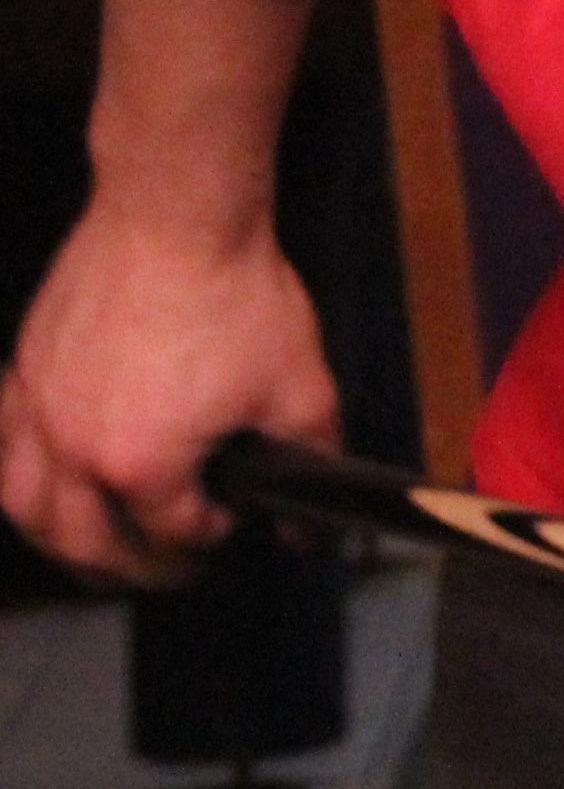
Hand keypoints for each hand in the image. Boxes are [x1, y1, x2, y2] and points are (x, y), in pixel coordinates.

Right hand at [0, 195, 339, 583]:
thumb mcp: (302, 396)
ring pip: (24, 504)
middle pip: (86, 543)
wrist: (175, 218)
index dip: (214, 535)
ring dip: (62, 538)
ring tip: (96, 548)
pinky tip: (49, 478)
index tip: (235, 520)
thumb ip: (307, 470)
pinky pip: (6, 446)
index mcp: (142, 466)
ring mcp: (37, 407)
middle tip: (169, 570)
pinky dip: (24, 477)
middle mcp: (73, 447)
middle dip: (135, 568)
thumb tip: (308, 533)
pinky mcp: (23, 370)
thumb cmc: (239, 301)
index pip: (175, 535)